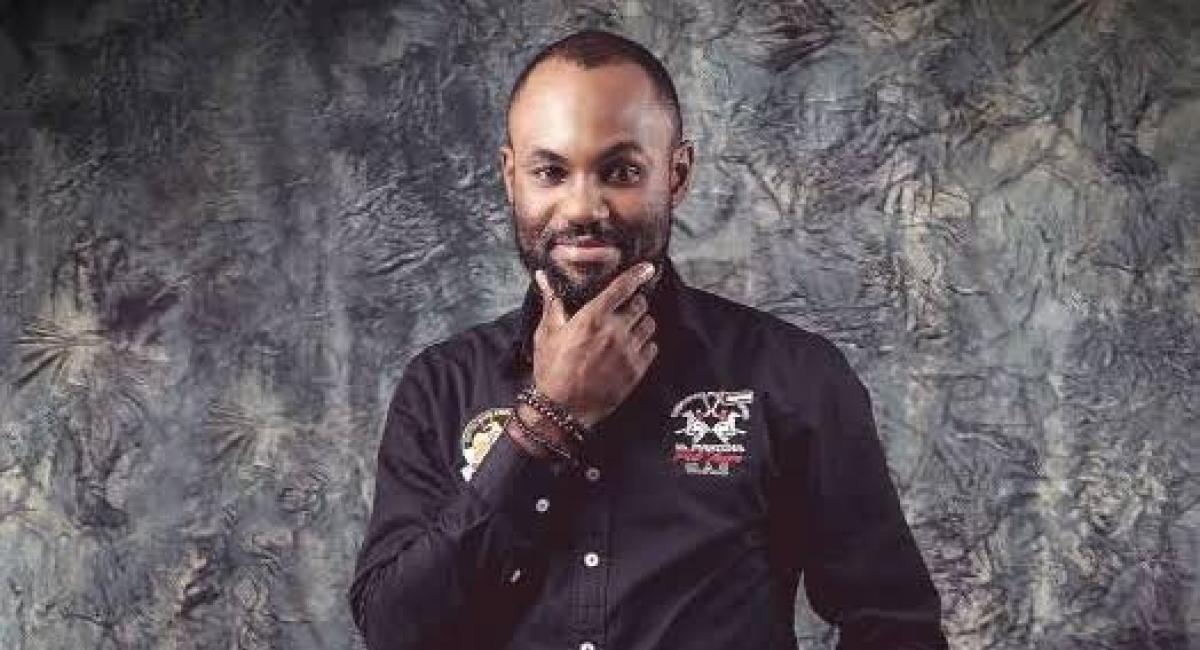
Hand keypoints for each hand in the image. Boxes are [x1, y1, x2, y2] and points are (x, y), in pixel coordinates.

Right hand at [531, 262, 658, 428]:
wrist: (562, 409)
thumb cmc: (551, 369)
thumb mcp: (546, 333)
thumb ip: (552, 302)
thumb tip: (542, 276)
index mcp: (592, 317)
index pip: (622, 287)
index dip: (637, 274)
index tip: (647, 268)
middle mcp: (615, 331)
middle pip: (640, 304)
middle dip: (635, 303)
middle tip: (625, 309)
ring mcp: (628, 351)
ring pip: (649, 325)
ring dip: (641, 323)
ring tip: (629, 329)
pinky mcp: (637, 370)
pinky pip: (652, 348)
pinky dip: (646, 345)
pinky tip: (632, 349)